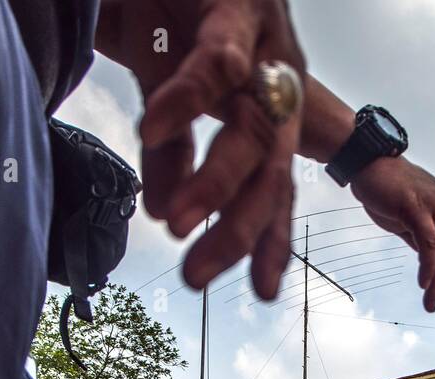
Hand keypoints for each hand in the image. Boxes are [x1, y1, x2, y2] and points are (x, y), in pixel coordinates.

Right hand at [102, 0, 307, 298]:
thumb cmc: (168, 16)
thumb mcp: (167, 99)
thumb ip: (171, 156)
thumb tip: (163, 216)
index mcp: (269, 111)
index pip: (276, 187)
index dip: (271, 240)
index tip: (260, 294)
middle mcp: (279, 85)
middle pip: (273, 171)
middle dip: (239, 229)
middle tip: (196, 276)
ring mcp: (266, 47)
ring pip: (254, 128)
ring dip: (216, 181)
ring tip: (177, 222)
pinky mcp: (238, 5)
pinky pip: (218, 59)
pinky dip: (187, 97)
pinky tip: (155, 128)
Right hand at [350, 157, 434, 311]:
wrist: (370, 163)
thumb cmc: (388, 189)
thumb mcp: (411, 219)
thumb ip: (422, 238)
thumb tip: (429, 260)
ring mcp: (434, 207)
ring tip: (431, 304)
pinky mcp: (416, 209)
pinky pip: (428, 243)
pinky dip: (428, 266)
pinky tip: (424, 284)